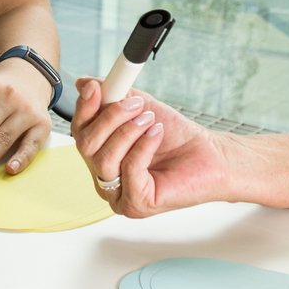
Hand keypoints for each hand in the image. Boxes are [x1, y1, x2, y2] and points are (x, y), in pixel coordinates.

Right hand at [70, 77, 227, 217]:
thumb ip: (113, 96)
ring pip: (103, 159)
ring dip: (127, 132)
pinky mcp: (136, 204)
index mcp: (101, 155)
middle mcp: (104, 178)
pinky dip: (143, 147)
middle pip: (86, 146)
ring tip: (150, 120)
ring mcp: (118, 195)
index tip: (96, 88)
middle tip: (135, 104)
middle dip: (109, 118)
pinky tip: (156, 134)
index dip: (84, 109)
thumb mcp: (140, 109)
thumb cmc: (176, 137)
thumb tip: (85, 83)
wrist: (210, 155)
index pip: (79, 133)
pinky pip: (129, 170)